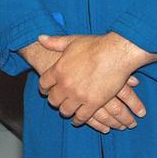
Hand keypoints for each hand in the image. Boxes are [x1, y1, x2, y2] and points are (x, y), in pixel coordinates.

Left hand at [37, 33, 152, 125]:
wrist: (116, 53)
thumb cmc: (95, 45)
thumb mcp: (71, 41)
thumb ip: (54, 42)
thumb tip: (40, 37)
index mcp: (58, 70)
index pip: (43, 84)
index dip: (44, 88)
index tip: (46, 90)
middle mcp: (65, 85)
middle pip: (53, 100)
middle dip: (54, 101)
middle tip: (57, 102)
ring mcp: (79, 96)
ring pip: (66, 110)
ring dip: (65, 111)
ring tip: (67, 111)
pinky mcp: (93, 103)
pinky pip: (82, 117)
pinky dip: (79, 120)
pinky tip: (78, 120)